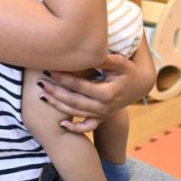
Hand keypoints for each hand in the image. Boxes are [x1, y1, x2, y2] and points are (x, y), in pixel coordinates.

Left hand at [36, 50, 153, 133]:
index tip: (50, 69)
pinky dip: (75, 128)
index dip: (63, 78)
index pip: (79, 86)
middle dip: (55, 92)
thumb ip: (103, 59)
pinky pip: (88, 127)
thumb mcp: (119, 62)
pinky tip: (61, 124)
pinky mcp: (102, 117)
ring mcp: (102, 114)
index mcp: (107, 93)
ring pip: (76, 112)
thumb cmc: (128, 69)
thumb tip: (86, 52)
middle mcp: (104, 107)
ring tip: (41, 96)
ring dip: (57, 105)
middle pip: (74, 101)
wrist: (141, 84)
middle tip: (39, 82)